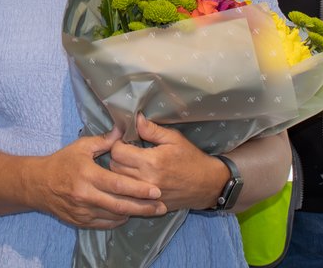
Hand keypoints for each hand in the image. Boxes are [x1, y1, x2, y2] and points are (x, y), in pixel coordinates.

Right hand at [34, 128, 165, 228]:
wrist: (38, 185)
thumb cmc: (62, 162)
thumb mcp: (81, 147)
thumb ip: (104, 141)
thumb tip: (123, 129)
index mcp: (87, 175)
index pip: (118, 185)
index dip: (138, 189)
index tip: (156, 190)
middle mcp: (85, 195)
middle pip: (120, 205)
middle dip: (143, 206)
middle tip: (161, 205)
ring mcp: (83, 211)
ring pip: (114, 217)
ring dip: (133, 213)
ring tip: (150, 210)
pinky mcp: (80, 221)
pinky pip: (105, 224)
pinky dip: (119, 219)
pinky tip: (128, 213)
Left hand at [108, 115, 224, 211]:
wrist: (208, 185)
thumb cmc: (191, 158)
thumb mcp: (174, 138)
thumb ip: (152, 129)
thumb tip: (135, 118)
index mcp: (151, 161)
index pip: (117, 152)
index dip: (118, 144)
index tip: (125, 141)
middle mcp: (146, 180)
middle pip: (114, 167)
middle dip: (117, 157)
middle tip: (128, 152)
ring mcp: (147, 195)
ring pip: (119, 183)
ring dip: (120, 172)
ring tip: (131, 165)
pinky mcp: (149, 204)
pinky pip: (128, 196)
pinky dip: (128, 188)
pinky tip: (135, 180)